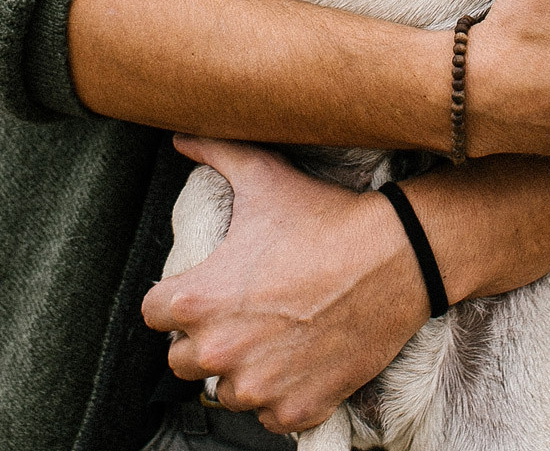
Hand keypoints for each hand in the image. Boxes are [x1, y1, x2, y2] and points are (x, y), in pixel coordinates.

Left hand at [144, 136, 428, 435]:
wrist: (395, 258)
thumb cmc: (323, 218)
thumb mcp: (262, 177)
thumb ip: (212, 151)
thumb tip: (179, 132)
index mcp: (197, 300)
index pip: (153, 314)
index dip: (175, 300)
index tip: (204, 289)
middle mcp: (218, 351)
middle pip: (182, 360)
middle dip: (203, 338)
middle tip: (240, 313)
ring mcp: (259, 386)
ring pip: (225, 392)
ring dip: (240, 371)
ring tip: (271, 337)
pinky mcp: (297, 408)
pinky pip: (269, 416)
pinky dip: (280, 396)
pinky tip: (299, 362)